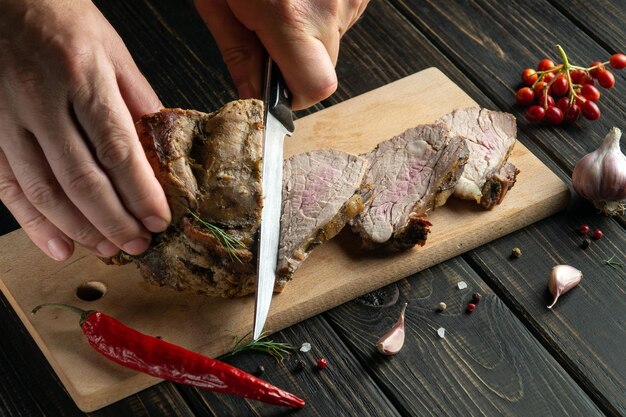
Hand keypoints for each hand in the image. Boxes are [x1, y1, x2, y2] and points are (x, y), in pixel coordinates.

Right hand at [0, 0, 170, 260]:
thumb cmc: (54, 11)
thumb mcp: (109, 45)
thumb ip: (136, 95)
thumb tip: (160, 137)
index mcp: (80, 75)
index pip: (117, 150)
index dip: (140, 193)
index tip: (158, 220)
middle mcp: (40, 100)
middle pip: (82, 180)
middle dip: (114, 221)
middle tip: (138, 244)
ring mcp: (6, 118)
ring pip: (45, 191)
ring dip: (80, 229)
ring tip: (108, 249)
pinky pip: (8, 186)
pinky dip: (33, 223)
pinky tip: (59, 244)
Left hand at [194, 0, 368, 109]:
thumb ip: (238, 53)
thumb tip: (252, 95)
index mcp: (290, 16)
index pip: (315, 86)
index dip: (294, 94)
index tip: (275, 85)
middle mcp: (329, 6)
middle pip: (325, 67)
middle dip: (297, 61)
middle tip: (271, 30)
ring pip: (334, 40)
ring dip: (309, 32)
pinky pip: (342, 15)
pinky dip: (320, 10)